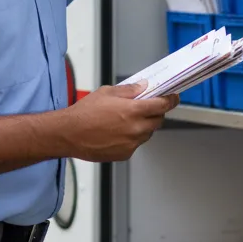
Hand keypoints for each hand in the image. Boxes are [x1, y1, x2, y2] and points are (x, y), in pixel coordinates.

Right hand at [59, 83, 178, 162]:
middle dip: (156, 113)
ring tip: (127, 120)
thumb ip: (129, 90)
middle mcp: (135, 128)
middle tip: (147, 107)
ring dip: (144, 125)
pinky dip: (132, 137)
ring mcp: (131, 143)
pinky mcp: (125, 154)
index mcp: (133, 110)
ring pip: (147, 133)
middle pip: (158, 120)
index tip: (173, 98)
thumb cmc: (84, 112)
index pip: (161, 105)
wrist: (69, 134)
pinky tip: (118, 132)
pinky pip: (136, 144)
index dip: (170, 100)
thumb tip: (143, 87)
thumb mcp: (107, 92)